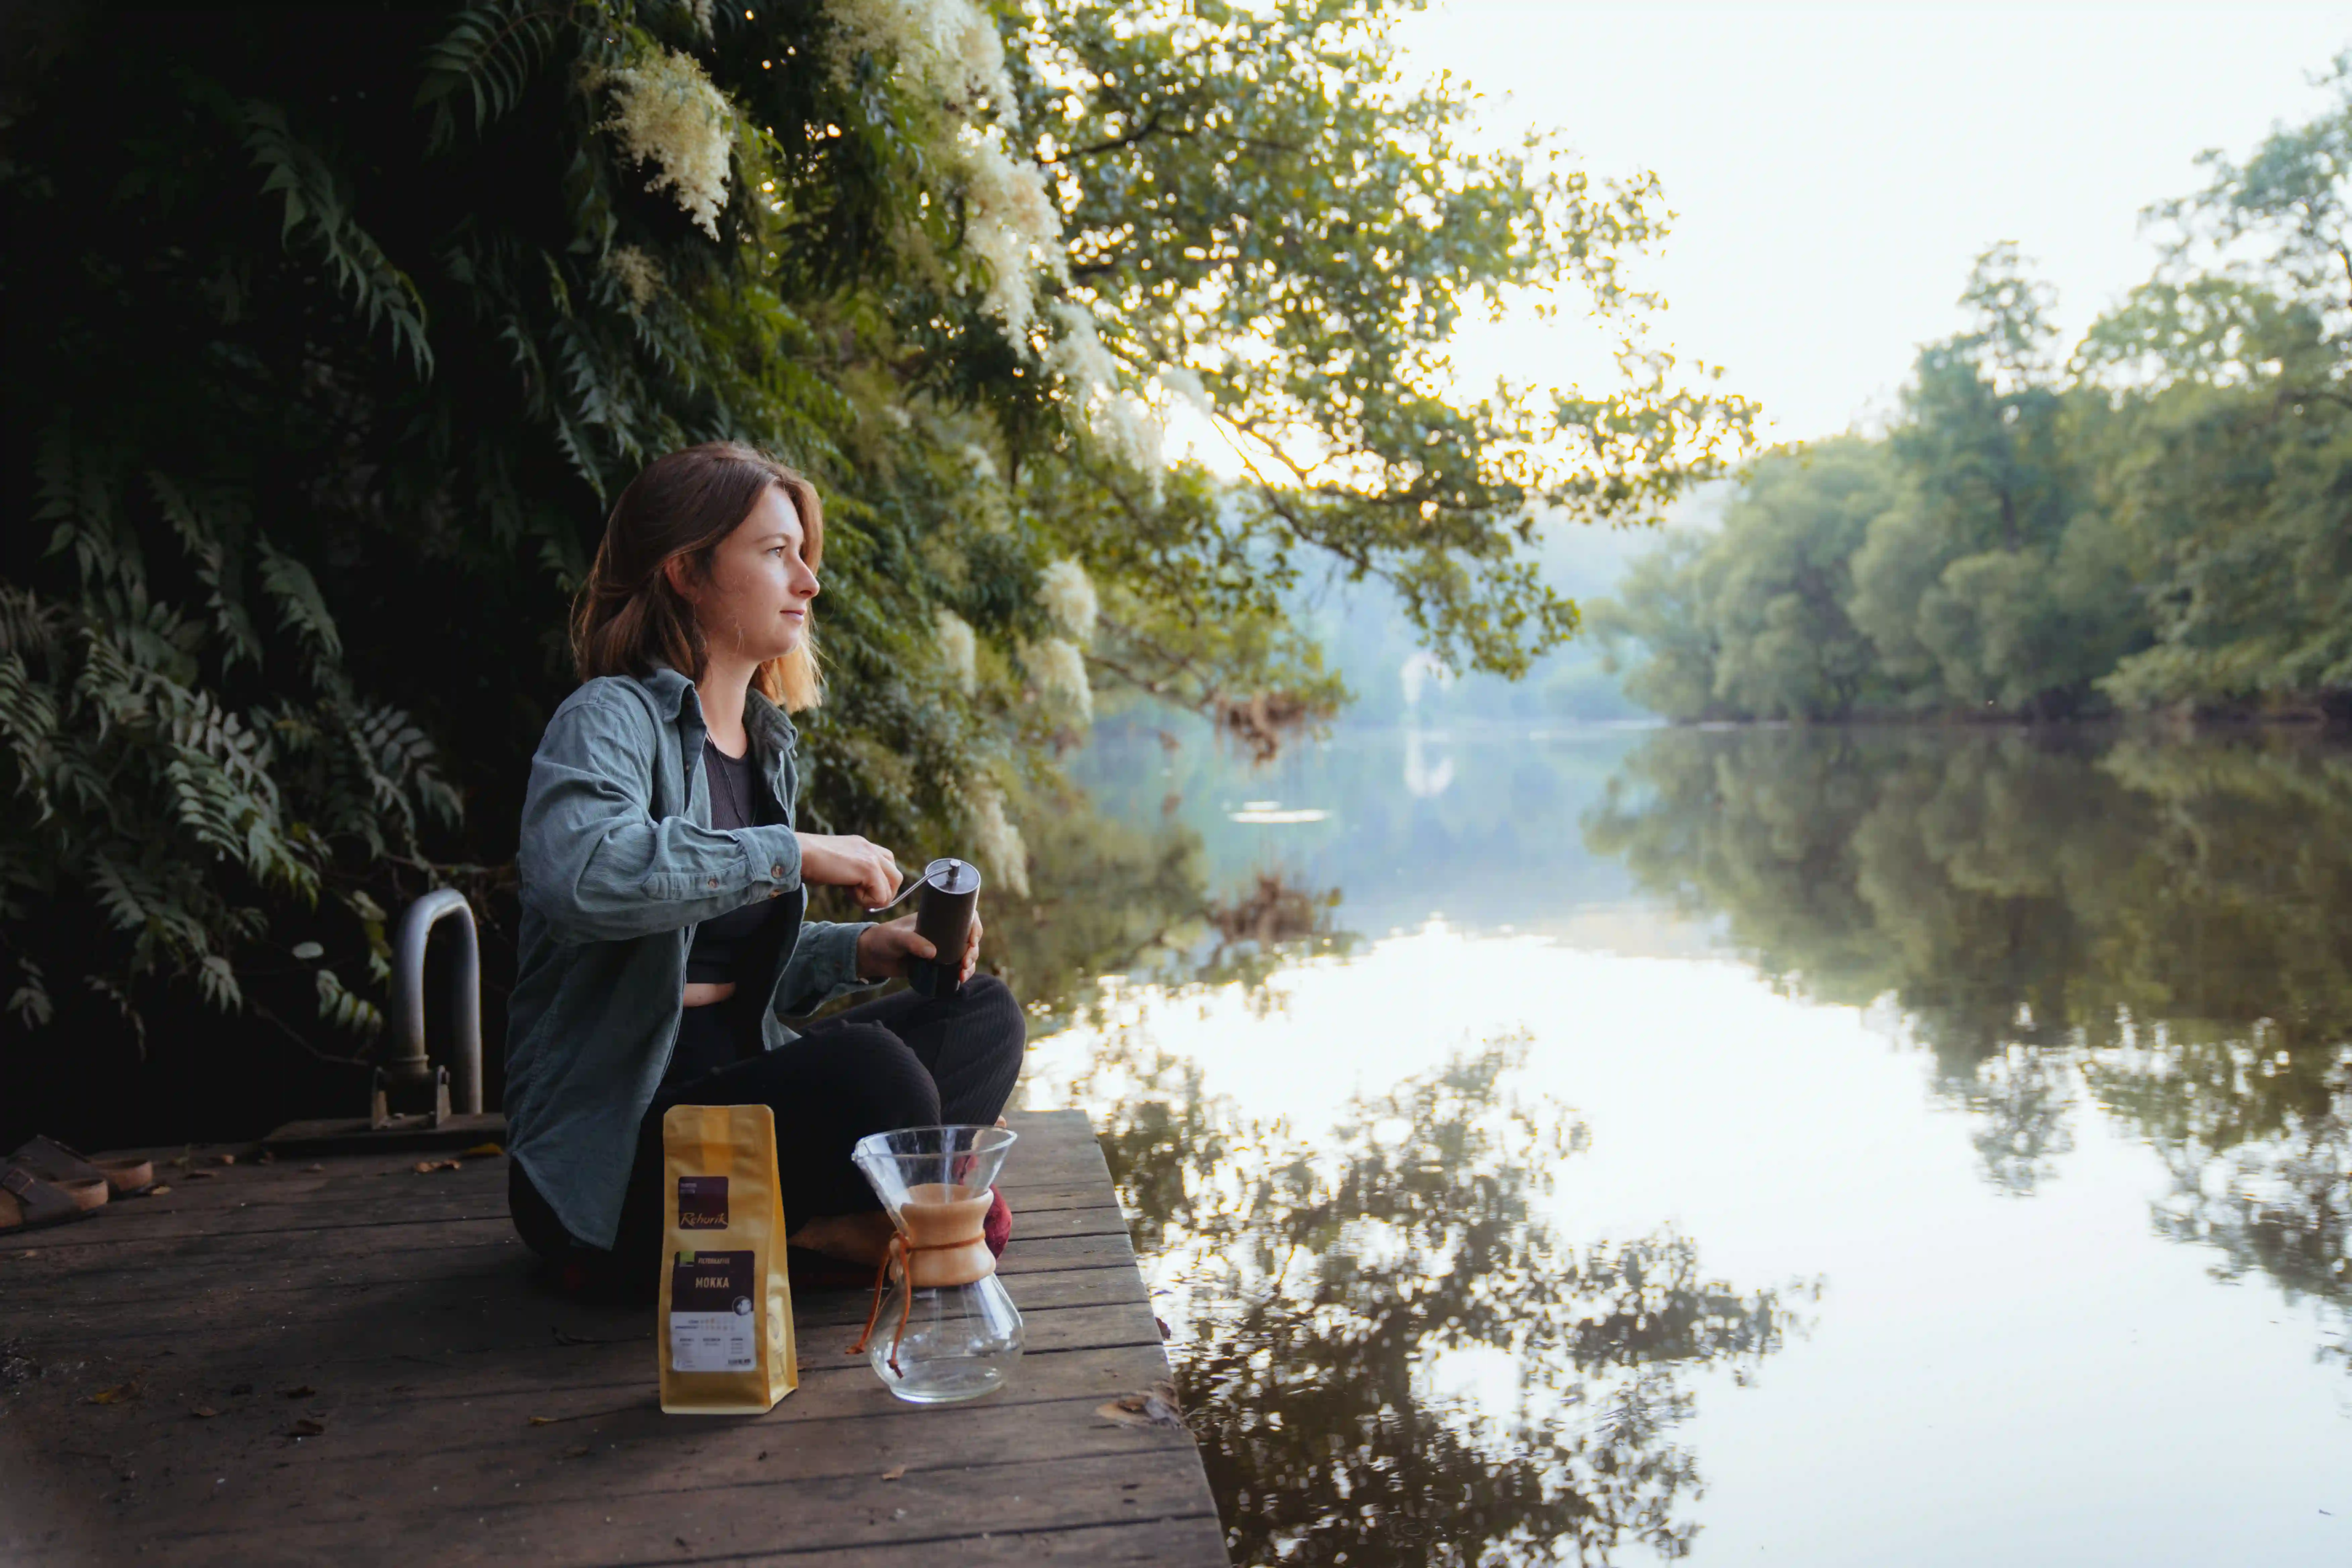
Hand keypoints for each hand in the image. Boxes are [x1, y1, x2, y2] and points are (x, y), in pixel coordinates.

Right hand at [797, 833, 899, 908]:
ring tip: (852, 893)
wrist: (798, 853)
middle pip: (896, 877)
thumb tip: (861, 891)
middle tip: (857, 894)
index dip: (877, 883)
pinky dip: (866, 901)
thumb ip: (852, 874)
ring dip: (874, 898)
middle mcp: (870, 847)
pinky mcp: (868, 868)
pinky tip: (848, 893)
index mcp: (863, 845)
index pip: (888, 865)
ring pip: (893, 887)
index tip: (854, 887)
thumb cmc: (809, 862)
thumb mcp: (837, 866)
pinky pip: (881, 895)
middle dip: (881, 893)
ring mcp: (871, 856)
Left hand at [855, 907, 983, 984]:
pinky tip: (961, 979)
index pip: (964, 916)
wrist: (872, 957)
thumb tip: (933, 953)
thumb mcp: (897, 937)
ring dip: (970, 964)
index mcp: (936, 918)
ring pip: (965, 954)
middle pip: (969, 938)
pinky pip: (956, 967)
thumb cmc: (883, 939)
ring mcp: (941, 948)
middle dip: (973, 951)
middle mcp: (942, 932)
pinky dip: (963, 973)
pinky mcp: (937, 963)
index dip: (974, 926)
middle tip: (965, 962)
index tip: (973, 939)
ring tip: (963, 974)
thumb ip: (912, 942)